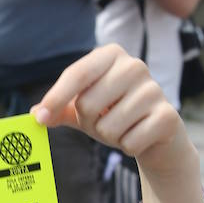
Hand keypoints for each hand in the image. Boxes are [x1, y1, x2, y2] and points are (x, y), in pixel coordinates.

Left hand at [31, 43, 192, 178]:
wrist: (159, 134)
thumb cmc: (117, 115)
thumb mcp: (86, 109)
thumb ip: (61, 109)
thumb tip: (34, 114)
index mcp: (111, 55)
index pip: (77, 73)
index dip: (55, 97)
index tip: (40, 118)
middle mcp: (134, 66)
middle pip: (88, 104)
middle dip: (89, 123)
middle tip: (105, 120)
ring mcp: (154, 89)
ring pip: (108, 127)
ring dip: (110, 137)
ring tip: (124, 127)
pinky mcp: (168, 116)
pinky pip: (129, 143)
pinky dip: (128, 147)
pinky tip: (140, 137)